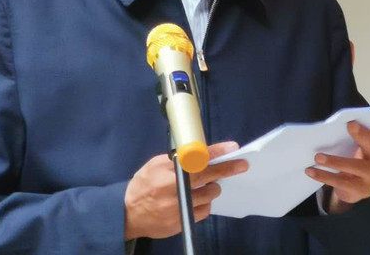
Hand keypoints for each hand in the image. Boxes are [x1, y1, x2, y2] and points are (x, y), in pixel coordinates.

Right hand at [124, 141, 248, 239]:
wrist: (128, 214)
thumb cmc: (143, 185)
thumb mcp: (155, 165)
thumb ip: (177, 159)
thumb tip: (201, 153)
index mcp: (168, 171)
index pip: (196, 158)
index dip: (216, 152)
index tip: (232, 147)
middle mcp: (175, 189)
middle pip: (208, 176)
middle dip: (227, 169)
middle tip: (241, 165)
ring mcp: (180, 207)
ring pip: (210, 194)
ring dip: (211, 188)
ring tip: (203, 186)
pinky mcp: (183, 222)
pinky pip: (205, 211)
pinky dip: (204, 204)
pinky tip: (196, 200)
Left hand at [305, 121, 369, 214]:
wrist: (356, 190)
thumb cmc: (354, 162)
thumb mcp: (357, 150)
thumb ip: (353, 138)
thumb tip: (333, 126)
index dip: (364, 129)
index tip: (351, 122)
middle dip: (360, 136)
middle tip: (347, 128)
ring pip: (354, 166)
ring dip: (334, 161)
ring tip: (317, 157)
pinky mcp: (360, 190)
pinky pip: (341, 183)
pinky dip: (324, 176)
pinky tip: (311, 171)